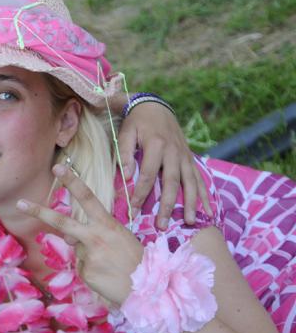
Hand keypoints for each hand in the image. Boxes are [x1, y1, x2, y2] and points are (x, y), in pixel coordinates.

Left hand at [17, 165, 143, 306]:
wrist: (148, 286)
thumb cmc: (135, 260)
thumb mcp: (117, 239)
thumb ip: (91, 234)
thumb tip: (68, 239)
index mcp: (107, 224)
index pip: (87, 197)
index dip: (73, 181)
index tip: (59, 167)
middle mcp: (95, 236)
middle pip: (61, 221)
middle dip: (38, 211)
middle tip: (20, 203)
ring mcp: (88, 255)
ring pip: (76, 249)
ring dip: (88, 256)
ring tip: (109, 264)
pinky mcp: (85, 272)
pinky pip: (81, 268)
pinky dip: (91, 272)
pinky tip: (106, 275)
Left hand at [117, 101, 211, 228]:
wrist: (155, 106)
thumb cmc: (137, 122)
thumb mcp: (126, 132)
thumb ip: (125, 153)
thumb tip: (126, 176)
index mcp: (157, 145)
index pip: (149, 175)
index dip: (141, 194)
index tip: (133, 211)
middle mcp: (174, 152)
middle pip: (172, 183)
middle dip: (168, 206)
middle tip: (162, 225)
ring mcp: (185, 156)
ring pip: (190, 183)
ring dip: (191, 204)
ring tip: (190, 223)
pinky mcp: (190, 159)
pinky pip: (200, 178)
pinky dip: (205, 195)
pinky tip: (208, 211)